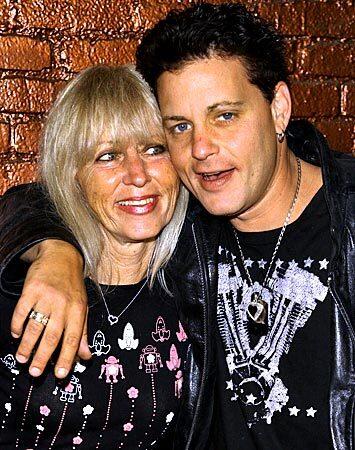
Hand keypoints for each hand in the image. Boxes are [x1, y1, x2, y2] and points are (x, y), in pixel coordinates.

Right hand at [11, 240, 90, 377]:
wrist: (62, 256)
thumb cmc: (73, 286)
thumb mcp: (82, 307)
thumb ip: (83, 333)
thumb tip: (85, 357)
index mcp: (78, 310)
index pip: (73, 339)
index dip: (67, 358)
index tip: (60, 375)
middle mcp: (63, 304)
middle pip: (52, 336)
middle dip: (43, 357)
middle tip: (35, 372)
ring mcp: (47, 296)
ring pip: (35, 326)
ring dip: (27, 345)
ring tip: (22, 358)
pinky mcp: (31, 289)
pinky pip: (22, 311)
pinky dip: (17, 325)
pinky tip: (15, 334)